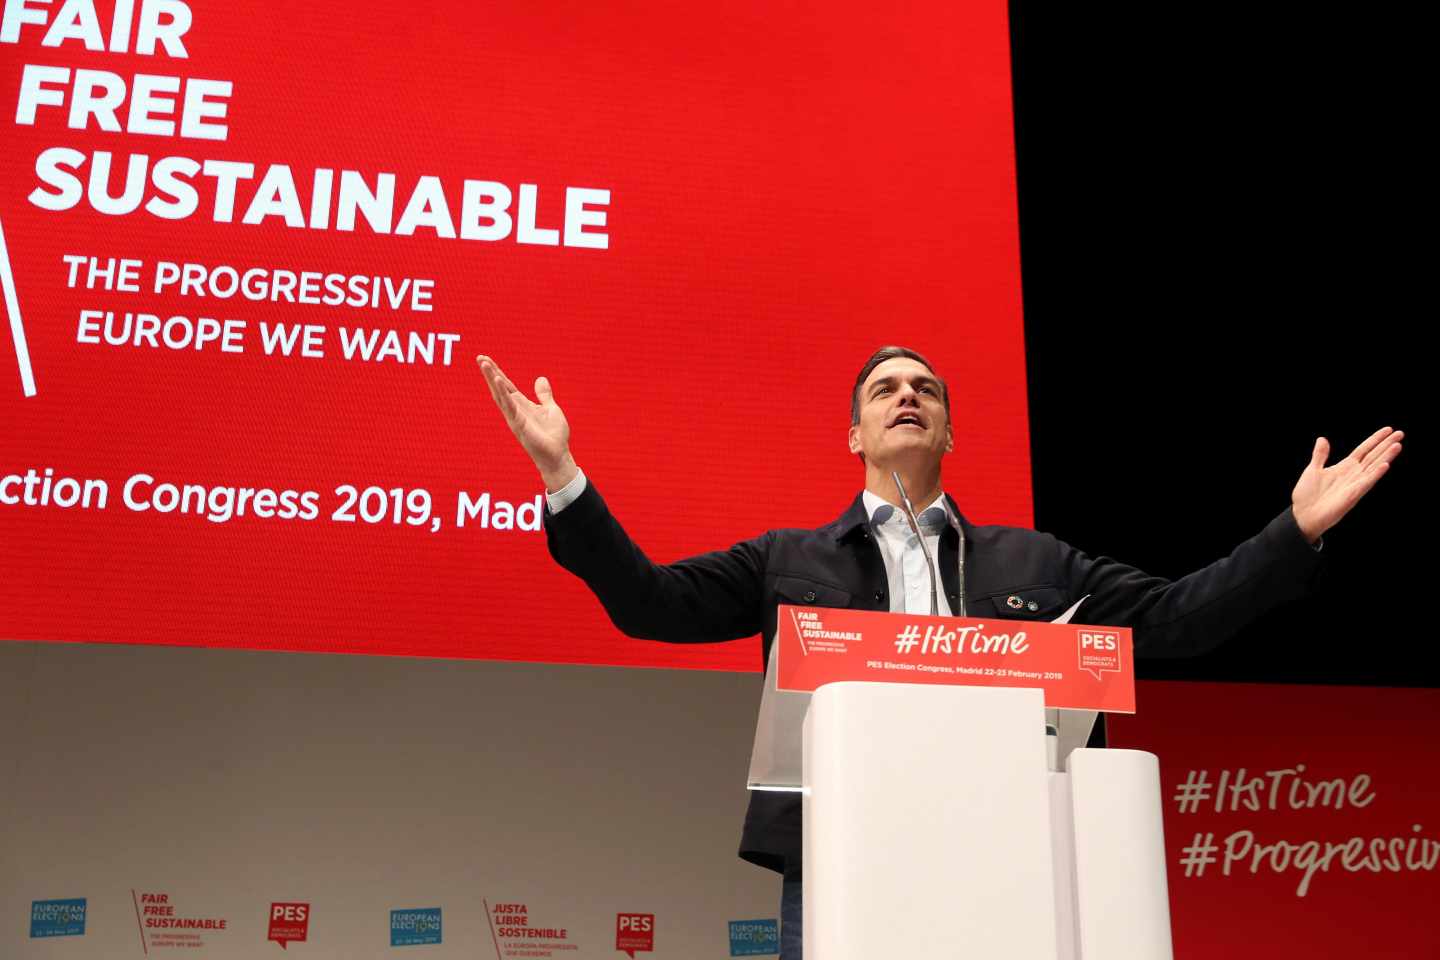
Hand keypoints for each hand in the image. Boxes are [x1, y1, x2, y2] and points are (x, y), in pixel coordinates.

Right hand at [476, 355, 577, 491]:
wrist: (558, 455)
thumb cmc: (554, 436)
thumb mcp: (551, 409)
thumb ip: (544, 395)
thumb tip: (540, 378)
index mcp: (522, 405)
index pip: (507, 386)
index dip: (497, 373)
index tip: (486, 360)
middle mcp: (515, 410)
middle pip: (499, 388)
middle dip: (489, 373)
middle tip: (479, 357)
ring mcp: (515, 417)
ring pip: (500, 395)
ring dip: (492, 379)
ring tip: (484, 363)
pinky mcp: (519, 424)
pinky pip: (509, 406)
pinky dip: (503, 393)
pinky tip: (498, 380)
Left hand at [1291, 426, 1402, 542]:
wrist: (1303, 515)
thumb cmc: (1308, 495)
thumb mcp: (1313, 470)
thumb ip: (1320, 455)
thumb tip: (1322, 439)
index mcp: (1345, 467)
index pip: (1364, 450)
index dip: (1375, 439)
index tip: (1388, 429)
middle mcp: (1353, 474)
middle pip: (1373, 456)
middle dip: (1386, 444)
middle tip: (1401, 432)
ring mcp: (1355, 484)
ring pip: (1374, 467)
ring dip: (1386, 456)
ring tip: (1397, 444)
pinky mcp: (1353, 495)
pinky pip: (1366, 482)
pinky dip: (1375, 473)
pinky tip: (1385, 465)